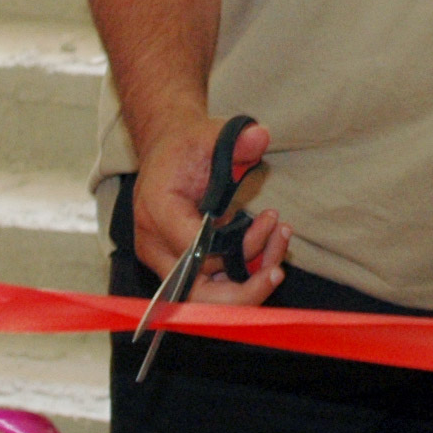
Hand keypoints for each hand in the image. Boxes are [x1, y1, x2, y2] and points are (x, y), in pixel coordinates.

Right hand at [130, 116, 287, 307]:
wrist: (169, 151)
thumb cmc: (188, 145)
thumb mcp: (213, 135)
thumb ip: (237, 140)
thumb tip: (261, 136)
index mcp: (157, 210)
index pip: (195, 251)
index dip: (236, 248)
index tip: (269, 223)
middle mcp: (154, 245)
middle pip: (196, 295)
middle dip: (244, 289)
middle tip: (278, 269)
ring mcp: (164, 261)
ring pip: (209, 297)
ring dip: (250, 280)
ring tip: (279, 237)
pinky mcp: (179, 269)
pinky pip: (213, 287)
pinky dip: (245, 275)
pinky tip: (269, 244)